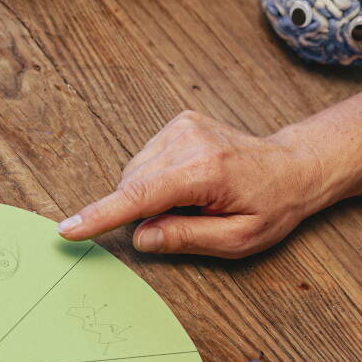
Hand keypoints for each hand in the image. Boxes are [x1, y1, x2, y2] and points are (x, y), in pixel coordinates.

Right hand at [56, 110, 323, 257]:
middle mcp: (190, 141)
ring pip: (135, 174)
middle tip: (189, 221)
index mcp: (205, 172)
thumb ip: (186, 239)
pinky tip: (188, 184)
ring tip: (194, 202)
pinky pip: (146, 161)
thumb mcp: (238, 239)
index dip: (100, 216)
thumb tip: (141, 237)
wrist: (294, 167)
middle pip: (134, 186)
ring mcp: (183, 127)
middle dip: (145, 212)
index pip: (139, 197)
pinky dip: (157, 179)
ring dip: (150, 196)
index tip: (67, 230)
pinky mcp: (180, 122)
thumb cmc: (271, 206)